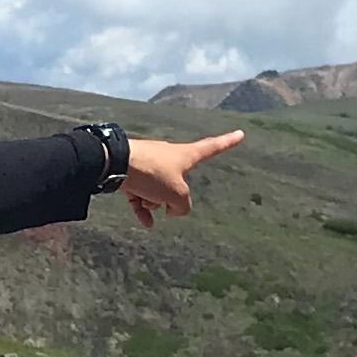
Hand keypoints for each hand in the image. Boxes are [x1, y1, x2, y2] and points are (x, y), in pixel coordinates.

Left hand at [119, 129, 242, 226]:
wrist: (115, 164)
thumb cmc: (151, 173)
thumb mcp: (177, 194)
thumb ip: (183, 205)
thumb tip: (173, 209)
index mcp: (186, 155)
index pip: (212, 148)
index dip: (228, 143)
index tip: (240, 134)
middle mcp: (169, 156)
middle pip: (179, 183)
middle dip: (172, 196)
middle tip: (164, 200)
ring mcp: (150, 164)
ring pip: (159, 191)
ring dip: (154, 202)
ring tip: (146, 201)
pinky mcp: (133, 173)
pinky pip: (142, 195)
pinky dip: (143, 208)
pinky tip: (145, 222)